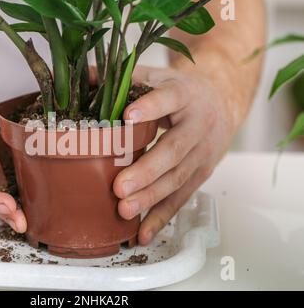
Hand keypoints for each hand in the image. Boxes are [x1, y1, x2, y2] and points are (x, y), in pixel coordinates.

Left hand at [114, 66, 234, 244]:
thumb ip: (127, 77)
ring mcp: (203, 153)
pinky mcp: (202, 174)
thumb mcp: (159, 76)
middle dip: (146, 170)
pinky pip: (182, 198)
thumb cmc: (182, 91)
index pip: (170, 98)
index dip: (151, 106)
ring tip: (125, 210)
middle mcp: (198, 124)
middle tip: (119, 186)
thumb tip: (85, 75)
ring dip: (151, 197)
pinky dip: (162, 217)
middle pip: (173, 150)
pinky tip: (143, 232)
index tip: (128, 116)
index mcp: (185, 94)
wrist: (222, 102)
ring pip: (177, 178)